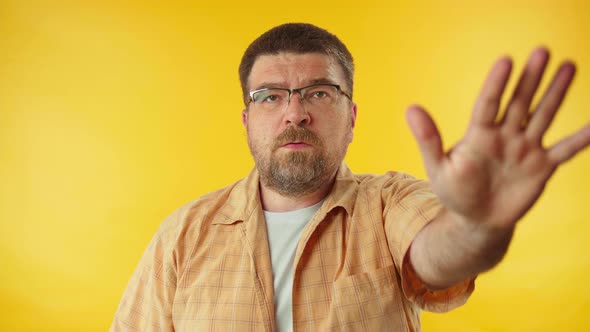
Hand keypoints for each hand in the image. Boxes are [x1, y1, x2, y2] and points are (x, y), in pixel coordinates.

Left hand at [406, 48, 589, 229]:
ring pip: (543, 116)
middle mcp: (505, 135)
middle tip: (542, 51)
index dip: (497, 84)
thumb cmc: (454, 191)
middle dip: (530, 79)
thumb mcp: (437, 167)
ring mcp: (525, 149)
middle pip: (520, 103)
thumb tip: (410, 108)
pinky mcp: (542, 166)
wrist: (477, 220)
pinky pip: (565, 150)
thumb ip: (428, 139)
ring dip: (556, 93)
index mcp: (479, 135)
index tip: (506, 62)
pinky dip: (581, 139)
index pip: (488, 104)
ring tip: (569, 66)